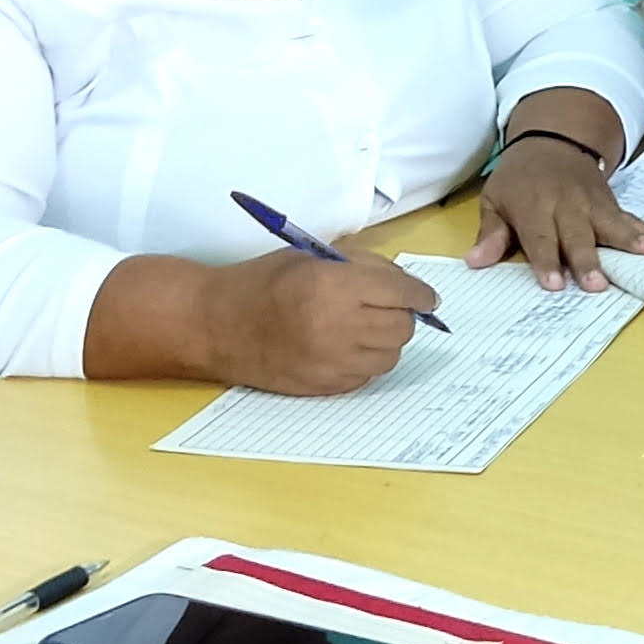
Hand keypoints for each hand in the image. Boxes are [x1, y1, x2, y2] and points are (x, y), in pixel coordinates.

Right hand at [198, 250, 441, 395]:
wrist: (215, 325)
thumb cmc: (262, 282)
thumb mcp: (311, 257)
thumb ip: (362, 266)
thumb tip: (404, 283)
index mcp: (333, 287)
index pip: (401, 294)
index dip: (421, 295)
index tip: (427, 297)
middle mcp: (336, 327)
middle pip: (402, 328)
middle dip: (403, 315)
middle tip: (389, 308)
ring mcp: (330, 362)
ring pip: (390, 356)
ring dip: (387, 340)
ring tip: (365, 326)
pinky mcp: (323, 387)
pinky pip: (367, 376)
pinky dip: (367, 361)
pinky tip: (347, 346)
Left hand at [468, 135, 643, 291]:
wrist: (552, 140)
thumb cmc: (519, 178)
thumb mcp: (496, 200)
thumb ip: (490, 233)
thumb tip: (476, 262)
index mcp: (533, 206)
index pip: (540, 237)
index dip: (546, 261)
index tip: (554, 284)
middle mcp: (565, 204)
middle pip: (577, 235)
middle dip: (587, 259)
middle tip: (597, 284)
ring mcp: (592, 203)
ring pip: (611, 224)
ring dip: (629, 240)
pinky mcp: (610, 203)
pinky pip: (632, 218)